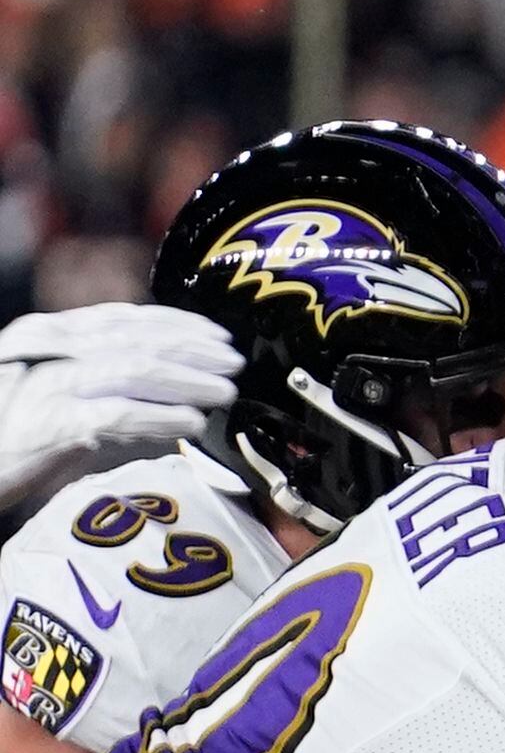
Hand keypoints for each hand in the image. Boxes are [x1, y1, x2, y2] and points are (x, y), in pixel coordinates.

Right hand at [0, 304, 238, 505]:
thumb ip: (98, 376)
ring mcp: (46, 384)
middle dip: (192, 350)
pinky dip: (160, 416)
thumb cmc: (9, 434)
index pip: (121, 318)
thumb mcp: (52, 389)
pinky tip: (189, 421)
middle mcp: (46, 349)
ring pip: (133, 370)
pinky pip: (117, 414)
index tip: (217, 336)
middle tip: (233, 363)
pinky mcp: (48, 425)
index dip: (176, 324)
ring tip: (223, 392)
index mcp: (48, 334)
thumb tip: (168, 377)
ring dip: (187, 381)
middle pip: (135, 340)